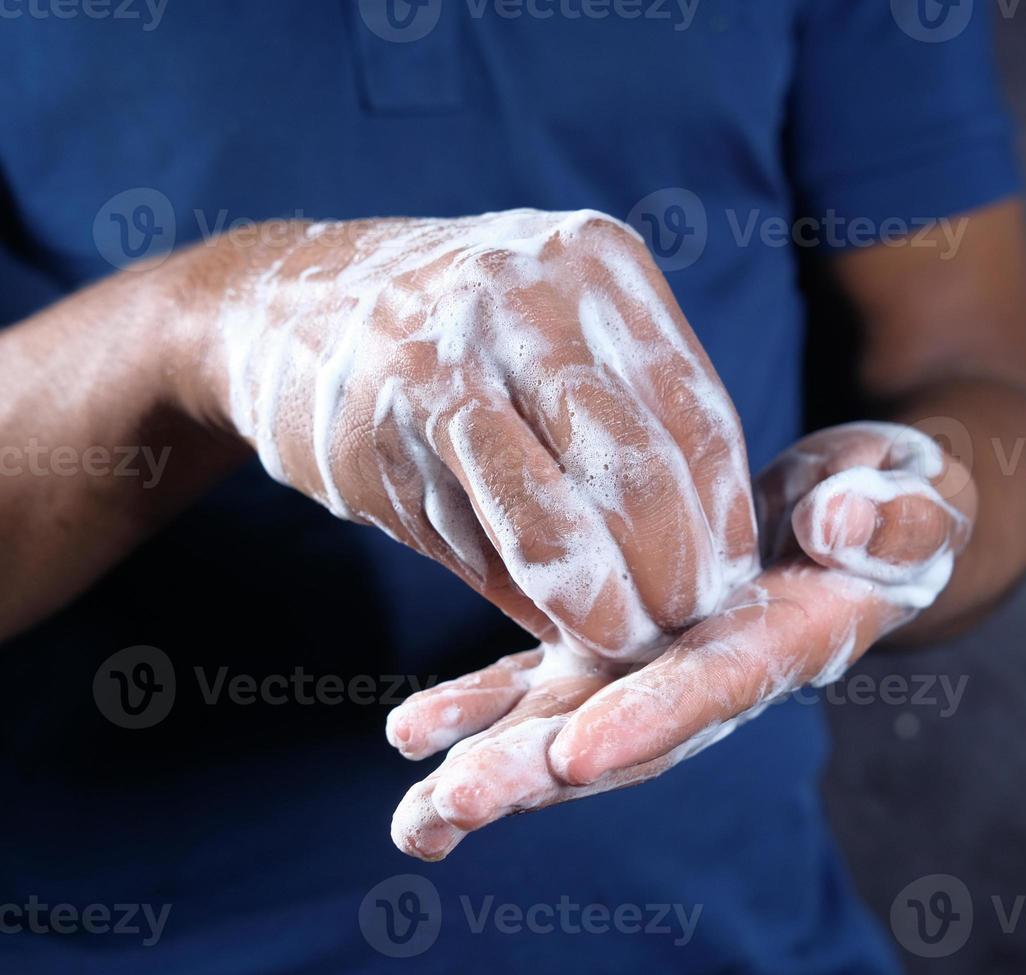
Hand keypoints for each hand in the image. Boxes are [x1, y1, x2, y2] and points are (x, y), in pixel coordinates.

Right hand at [182, 210, 757, 661]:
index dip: (725, 523)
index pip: (701, 418)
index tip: (730, 589)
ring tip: (624, 646)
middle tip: (682, 633)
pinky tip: (547, 620)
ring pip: (564, 514)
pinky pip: (481, 533)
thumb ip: (618, 431)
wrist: (280, 303)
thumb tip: (690, 567)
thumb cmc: (450, 336)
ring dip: (602, 606)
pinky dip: (523, 592)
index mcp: (601, 263)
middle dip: (676, 576)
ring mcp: (455, 348)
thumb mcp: (550, 337)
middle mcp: (536, 291)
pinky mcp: (390, 417)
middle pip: (644, 470)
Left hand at [386, 422, 972, 859]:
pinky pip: (547, 678)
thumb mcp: (923, 499)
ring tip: (417, 813)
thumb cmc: (900, 502)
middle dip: (537, 774)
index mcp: (790, 640)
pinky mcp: (624, 637)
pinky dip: (481, 706)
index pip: (715, 688)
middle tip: (450, 807)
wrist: (862, 515)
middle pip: (622, 733)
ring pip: (569, 722)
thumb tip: (842, 532)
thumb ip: (900, 519)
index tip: (571, 755)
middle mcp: (715, 672)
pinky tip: (412, 733)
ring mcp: (661, 660)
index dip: (649, 721)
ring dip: (492, 765)